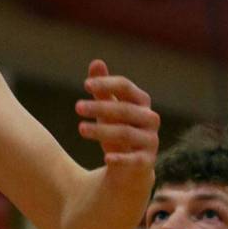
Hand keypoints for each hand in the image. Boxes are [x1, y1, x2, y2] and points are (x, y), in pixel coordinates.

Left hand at [75, 59, 159, 184]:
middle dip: (99, 107)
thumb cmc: (116, 128)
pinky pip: (135, 159)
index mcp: (142, 101)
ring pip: (125, 133)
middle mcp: (150, 119)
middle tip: (77, 106)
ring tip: (80, 128)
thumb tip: (96, 62)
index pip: (125, 86)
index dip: (106, 84)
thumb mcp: (107, 107)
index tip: (86, 85)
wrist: (130, 167)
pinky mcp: (147, 161)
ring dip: (102, 130)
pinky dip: (121, 159)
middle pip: (124, 109)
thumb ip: (102, 88)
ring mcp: (150, 140)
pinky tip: (106, 158)